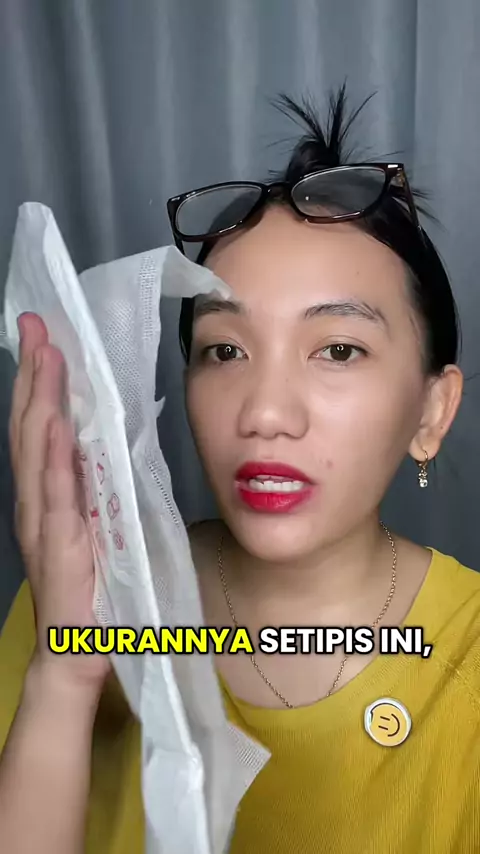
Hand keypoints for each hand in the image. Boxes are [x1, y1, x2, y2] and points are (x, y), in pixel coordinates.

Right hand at [9, 313, 109, 691]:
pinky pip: (55, 496)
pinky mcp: (59, 547)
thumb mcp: (99, 521)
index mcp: (51, 493)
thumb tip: (103, 441)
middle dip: (34, 373)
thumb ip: (94, 484)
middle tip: (37, 326)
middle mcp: (38, 500)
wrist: (79, 647)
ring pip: (37, 451)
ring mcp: (43, 522)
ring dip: (41, 401)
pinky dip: (53, 458)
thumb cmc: (93, 586)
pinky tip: (56, 425)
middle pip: (32, 426)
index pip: (42, 426)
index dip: (42, 381)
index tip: (46, 338)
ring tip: (46, 357)